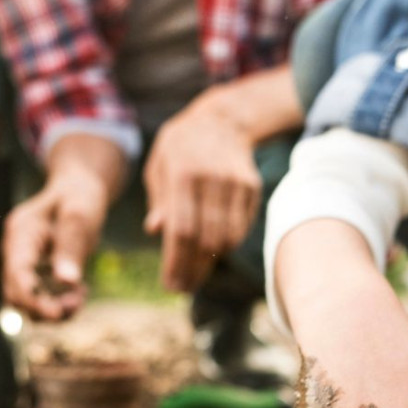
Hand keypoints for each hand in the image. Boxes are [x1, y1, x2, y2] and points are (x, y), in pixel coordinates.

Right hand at [2, 136, 124, 321]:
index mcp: (21, 233)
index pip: (17, 274)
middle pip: (16, 293)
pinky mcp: (34, 271)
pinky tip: (80, 292)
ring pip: (27, 300)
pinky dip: (58, 301)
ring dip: (52, 307)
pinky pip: (40, 296)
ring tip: (80, 298)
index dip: (33, 298)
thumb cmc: (79, 196)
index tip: (57, 313)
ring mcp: (23, 262)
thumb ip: (72, 247)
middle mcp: (15, 250)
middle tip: (77, 304)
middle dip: (44, 307)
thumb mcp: (80, 216)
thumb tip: (67, 282)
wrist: (78, 188)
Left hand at [144, 89, 263, 292]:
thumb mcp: (159, 166)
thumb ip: (159, 199)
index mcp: (182, 173)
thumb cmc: (179, 148)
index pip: (181, 229)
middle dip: (193, 270)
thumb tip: (156, 231)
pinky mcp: (251, 187)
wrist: (220, 119)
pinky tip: (212, 252)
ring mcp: (235, 183)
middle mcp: (211, 179)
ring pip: (227, 238)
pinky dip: (226, 245)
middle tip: (183, 287)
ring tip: (195, 275)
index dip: (176, 262)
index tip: (171, 285)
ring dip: (210, 263)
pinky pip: (241, 228)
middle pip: (206, 239)